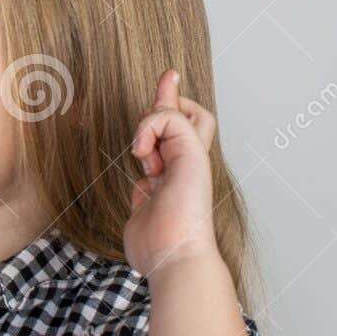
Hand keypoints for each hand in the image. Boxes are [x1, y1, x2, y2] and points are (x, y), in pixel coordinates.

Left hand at [123, 69, 223, 278]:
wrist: (174, 259)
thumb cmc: (157, 247)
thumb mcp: (143, 211)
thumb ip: (145, 194)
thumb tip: (143, 188)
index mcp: (177, 179)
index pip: (177, 140)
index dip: (167, 116)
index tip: (164, 92)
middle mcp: (189, 167)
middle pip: (194, 118)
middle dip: (172, 95)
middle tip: (167, 75)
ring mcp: (194, 160)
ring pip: (186, 113)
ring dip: (156, 117)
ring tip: (142, 148)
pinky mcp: (193, 155)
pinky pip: (170, 118)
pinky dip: (150, 126)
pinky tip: (141, 152)